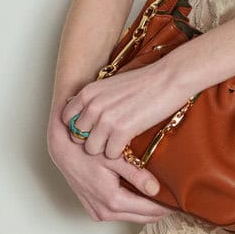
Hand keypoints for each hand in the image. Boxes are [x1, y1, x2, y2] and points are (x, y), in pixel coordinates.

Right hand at [47, 98, 166, 223]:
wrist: (63, 150)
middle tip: (178, 201)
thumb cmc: (87, 150)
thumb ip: (136, 174)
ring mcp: (98, 213)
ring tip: (165, 198)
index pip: (148, 210)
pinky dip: (133, 207)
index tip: (182, 202)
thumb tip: (157, 189)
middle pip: (142, 217)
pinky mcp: (95, 210)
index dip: (167, 206)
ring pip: (132, 216)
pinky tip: (144, 197)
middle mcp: (104, 211)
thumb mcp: (114, 158)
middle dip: (160, 210)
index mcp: (111, 200)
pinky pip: (120, 213)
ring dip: (147, 209)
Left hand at [60, 60, 192, 161]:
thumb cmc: (144, 82)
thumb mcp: (110, 85)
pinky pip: (110, 154)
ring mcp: (106, 119)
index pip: (66, 119)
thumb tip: (80, 111)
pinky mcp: (121, 130)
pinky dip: (120, 153)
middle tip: (108, 137)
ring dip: (105, 148)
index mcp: (88, 93)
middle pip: (78, 138)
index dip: (78, 127)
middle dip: (92, 140)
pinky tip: (129, 142)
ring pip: (92, 149)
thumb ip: (93, 98)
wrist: (169, 79)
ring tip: (119, 141)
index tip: (91, 129)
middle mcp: (93, 105)